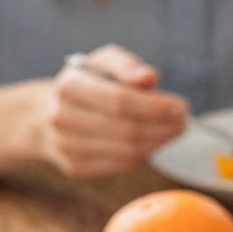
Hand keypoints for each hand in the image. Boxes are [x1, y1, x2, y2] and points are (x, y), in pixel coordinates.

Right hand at [32, 46, 188, 178]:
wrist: (48, 113)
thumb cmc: (89, 84)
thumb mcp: (104, 64)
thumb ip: (126, 66)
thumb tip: (148, 76)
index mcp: (69, 87)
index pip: (120, 101)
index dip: (156, 107)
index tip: (183, 107)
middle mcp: (61, 118)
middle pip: (127, 130)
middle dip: (164, 128)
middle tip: (183, 122)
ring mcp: (65, 146)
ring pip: (127, 152)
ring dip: (158, 143)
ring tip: (172, 131)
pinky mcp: (75, 167)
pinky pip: (122, 165)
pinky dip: (144, 155)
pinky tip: (151, 142)